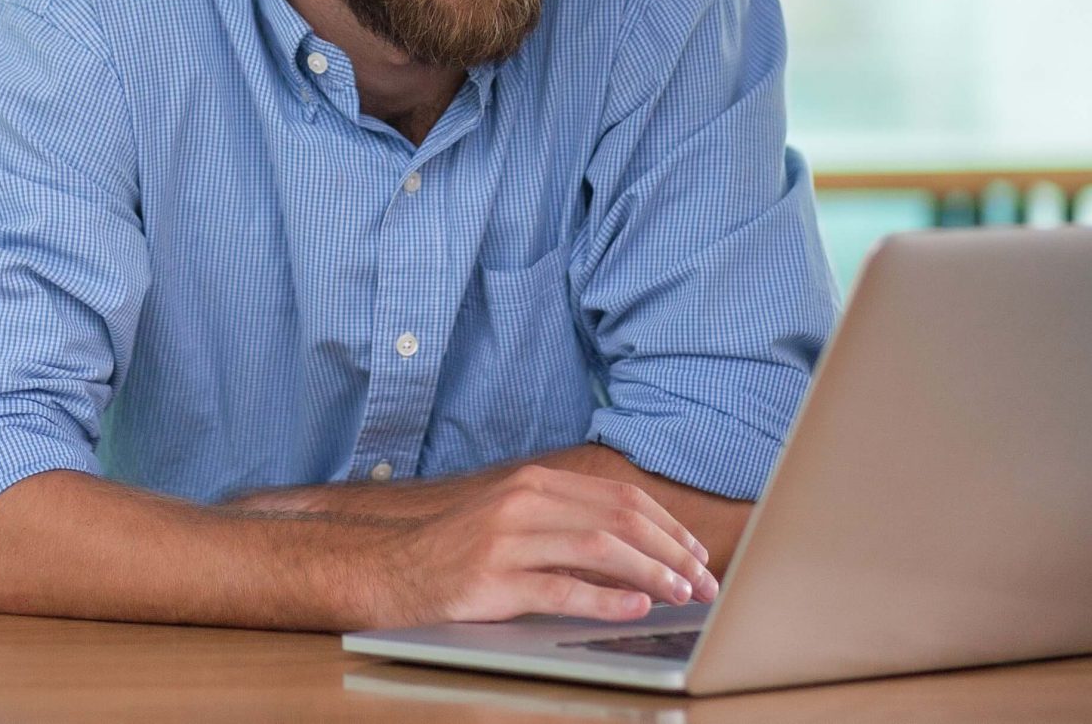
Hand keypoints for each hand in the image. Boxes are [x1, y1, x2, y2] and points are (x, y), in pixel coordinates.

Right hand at [367, 463, 719, 626]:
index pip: (620, 498)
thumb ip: (567, 524)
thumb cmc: (459, 553)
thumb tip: (638, 549)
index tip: (697, 555)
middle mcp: (524, 502)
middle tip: (704, 582)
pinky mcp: (491, 580)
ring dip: (650, 572)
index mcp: (535, 483)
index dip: (667, 526)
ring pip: (598, 547)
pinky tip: (635, 607)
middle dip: (670, 551)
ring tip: (681, 594)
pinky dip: (605, 598)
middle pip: (618, 518)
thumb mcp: (515, 522)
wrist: (387, 570)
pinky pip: (561, 588)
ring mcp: (506, 539)